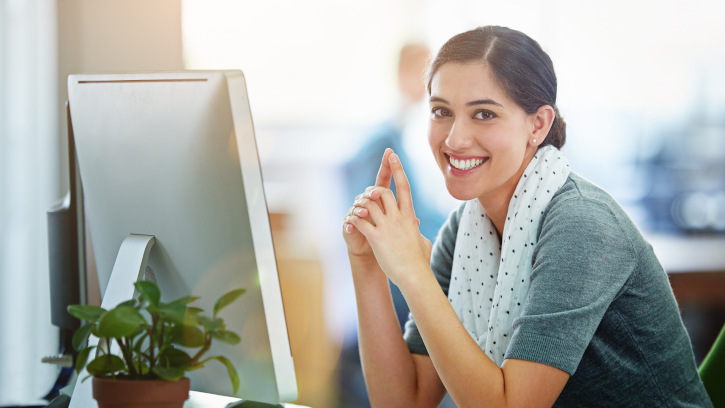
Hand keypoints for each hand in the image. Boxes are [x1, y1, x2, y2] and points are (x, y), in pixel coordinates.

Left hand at [347, 150, 431, 287]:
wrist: (415, 276)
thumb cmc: (420, 262)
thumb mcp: (423, 242)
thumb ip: (418, 232)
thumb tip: (418, 231)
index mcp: (409, 217)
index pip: (404, 187)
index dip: (398, 170)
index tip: (393, 156)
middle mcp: (399, 218)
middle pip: (384, 192)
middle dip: (373, 190)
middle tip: (367, 195)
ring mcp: (387, 227)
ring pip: (370, 204)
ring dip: (361, 204)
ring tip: (357, 209)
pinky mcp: (376, 238)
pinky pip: (361, 222)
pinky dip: (354, 218)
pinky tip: (351, 221)